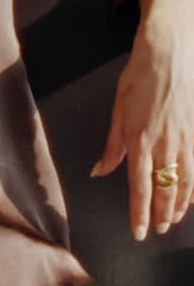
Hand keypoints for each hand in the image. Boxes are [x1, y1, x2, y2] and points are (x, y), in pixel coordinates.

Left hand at [92, 0, 193, 239]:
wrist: (169, 52)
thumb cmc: (139, 76)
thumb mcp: (118, 108)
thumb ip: (112, 145)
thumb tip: (99, 171)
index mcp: (139, 139)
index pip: (139, 186)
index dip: (139, 213)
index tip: (138, 232)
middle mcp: (164, 144)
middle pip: (164, 190)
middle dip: (160, 215)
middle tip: (156, 231)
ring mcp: (184, 139)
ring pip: (184, 183)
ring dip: (178, 205)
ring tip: (171, 220)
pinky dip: (192, 187)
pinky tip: (187, 195)